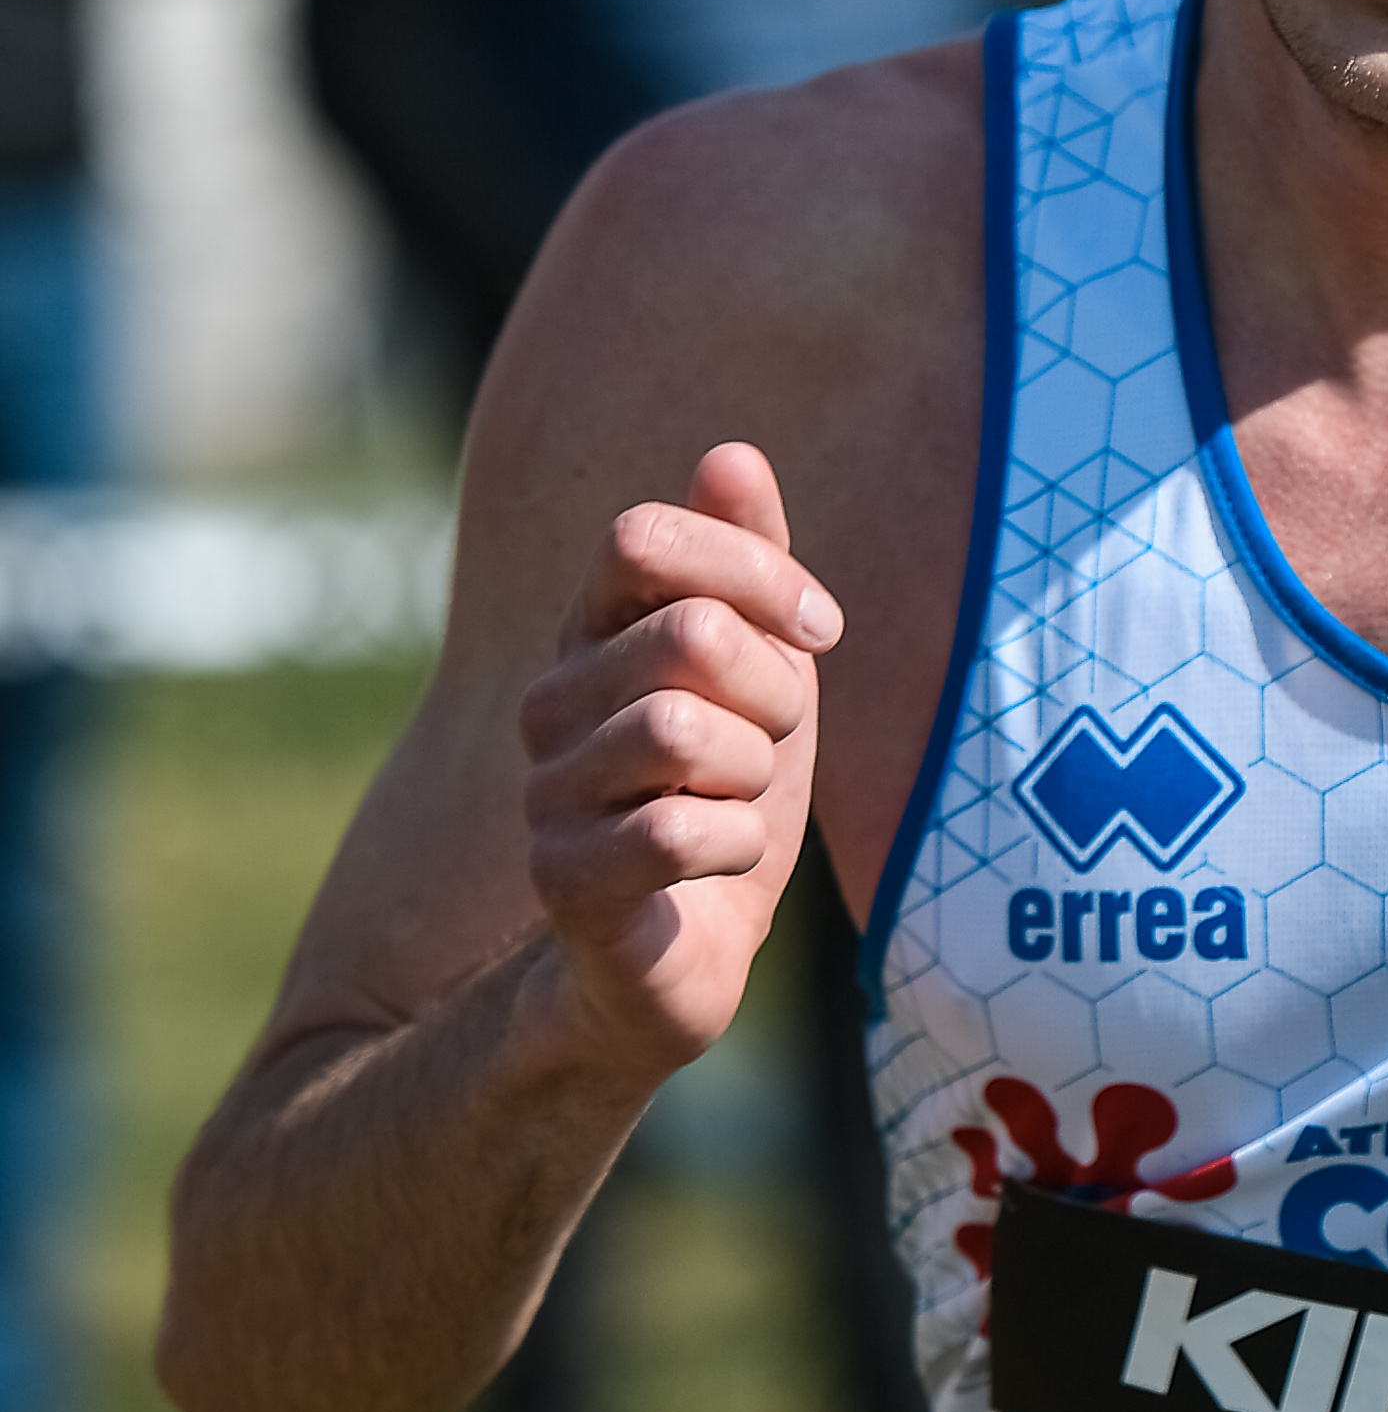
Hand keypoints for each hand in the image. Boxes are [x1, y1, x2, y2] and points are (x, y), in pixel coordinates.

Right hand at [517, 441, 839, 1075]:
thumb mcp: (762, 673)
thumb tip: (731, 454)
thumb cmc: (725, 800)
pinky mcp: (563, 879)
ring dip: (755, 776)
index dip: (755, 572)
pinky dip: (736, 845)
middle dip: (775, 690)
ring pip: (683, 730)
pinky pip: (675, 829)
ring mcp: (546, 791)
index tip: (818, 630)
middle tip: (776, 742)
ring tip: (739, 806)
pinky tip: (721, 864)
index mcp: (592, 634)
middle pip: (687, 634)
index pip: (641, 538)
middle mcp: (549, 701)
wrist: (680, 956)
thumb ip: (746, 565)